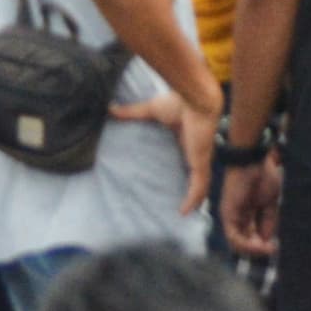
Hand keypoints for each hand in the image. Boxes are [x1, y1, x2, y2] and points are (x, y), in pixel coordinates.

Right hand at [111, 93, 216, 215]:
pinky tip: (183, 212)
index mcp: (186, 139)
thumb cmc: (177, 101)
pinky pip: (198, 188)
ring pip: (200, 185)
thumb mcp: (151, 110)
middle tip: (178, 201)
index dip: (182, 170)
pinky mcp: (200, 164)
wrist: (195, 98)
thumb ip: (132, 112)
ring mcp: (200, 159)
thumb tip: (110, 108)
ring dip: (194, 199)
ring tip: (184, 212)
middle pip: (195, 175)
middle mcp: (195, 152)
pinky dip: (192, 200)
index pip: (186, 159)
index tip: (171, 178)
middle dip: (191, 189)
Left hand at [222, 150, 283, 257]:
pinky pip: (234, 236)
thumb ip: (268, 222)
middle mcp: (236, 216)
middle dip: (257, 250)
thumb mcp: (270, 203)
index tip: (274, 247)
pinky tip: (259, 245)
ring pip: (237, 243)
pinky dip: (246, 244)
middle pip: (243, 243)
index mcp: (247, 213)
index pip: (250, 237)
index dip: (261, 245)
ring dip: (252, 250)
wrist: (254, 160)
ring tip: (267, 249)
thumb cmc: (263, 176)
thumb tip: (267, 241)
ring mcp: (230, 215)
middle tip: (271, 250)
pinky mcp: (227, 213)